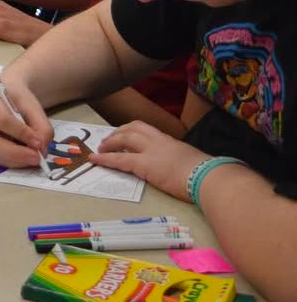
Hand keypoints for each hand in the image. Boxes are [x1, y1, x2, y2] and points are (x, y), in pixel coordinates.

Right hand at [0, 77, 53, 168]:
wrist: (5, 97)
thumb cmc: (17, 99)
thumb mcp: (33, 107)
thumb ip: (41, 127)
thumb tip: (40, 149)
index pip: (1, 119)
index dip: (21, 134)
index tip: (38, 143)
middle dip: (14, 153)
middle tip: (35, 158)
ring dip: (13, 160)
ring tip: (31, 159)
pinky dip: (9, 162)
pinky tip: (22, 160)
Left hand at [91, 121, 210, 200]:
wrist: (212, 178)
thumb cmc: (211, 174)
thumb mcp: (196, 163)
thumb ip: (186, 162)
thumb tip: (189, 168)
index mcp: (172, 142)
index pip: (149, 130)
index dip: (134, 131)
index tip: (126, 134)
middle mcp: (160, 142)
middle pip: (134, 129)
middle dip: (119, 132)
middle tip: (109, 139)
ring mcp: (151, 151)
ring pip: (125, 138)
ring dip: (110, 142)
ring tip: (100, 148)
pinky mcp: (145, 165)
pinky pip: (120, 159)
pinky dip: (105, 158)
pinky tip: (95, 159)